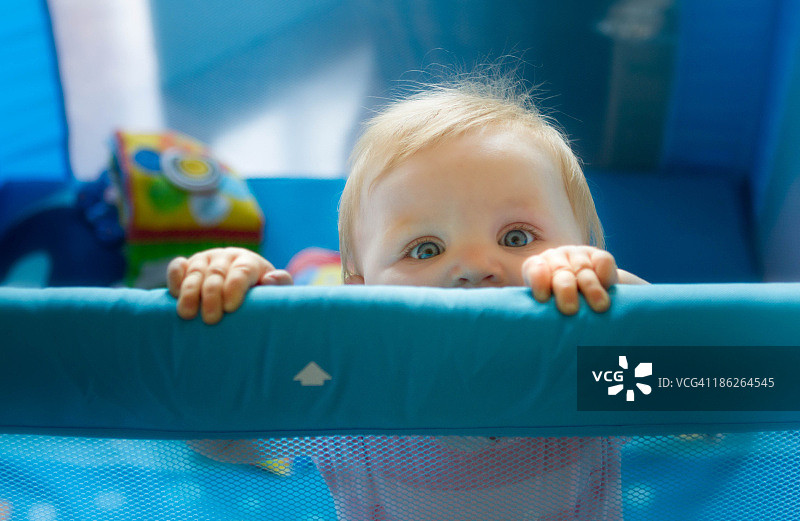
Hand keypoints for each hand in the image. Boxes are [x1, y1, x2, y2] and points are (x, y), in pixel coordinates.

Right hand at [167, 247, 292, 323]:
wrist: (243, 288)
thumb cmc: (261, 294)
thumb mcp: (275, 291)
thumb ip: (280, 284)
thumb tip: (270, 279)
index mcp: (249, 262)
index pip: (241, 272)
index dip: (235, 288)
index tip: (231, 308)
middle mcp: (226, 257)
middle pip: (216, 274)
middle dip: (212, 296)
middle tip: (211, 320)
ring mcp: (205, 259)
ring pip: (195, 272)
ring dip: (190, 292)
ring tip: (187, 314)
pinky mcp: (188, 265)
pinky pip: (177, 267)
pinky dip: (174, 278)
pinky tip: (174, 294)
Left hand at [522, 246, 618, 314]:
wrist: (590, 299)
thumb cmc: (560, 312)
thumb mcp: (548, 311)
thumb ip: (543, 315)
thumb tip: (541, 336)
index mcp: (536, 270)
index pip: (534, 270)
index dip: (538, 282)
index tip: (543, 298)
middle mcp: (555, 259)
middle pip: (560, 271)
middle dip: (565, 290)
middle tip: (570, 310)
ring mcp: (577, 255)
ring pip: (582, 268)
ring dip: (591, 288)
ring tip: (600, 307)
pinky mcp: (599, 256)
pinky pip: (602, 261)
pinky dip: (605, 275)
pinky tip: (609, 288)